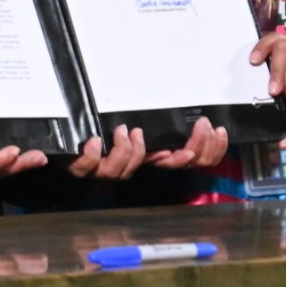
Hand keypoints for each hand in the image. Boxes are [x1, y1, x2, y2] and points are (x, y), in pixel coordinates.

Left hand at [65, 118, 229, 179]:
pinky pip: (89, 167)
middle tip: (198, 127)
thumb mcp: (141, 121)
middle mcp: (137, 167)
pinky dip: (95, 154)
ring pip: (124, 172)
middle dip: (193, 147)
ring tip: (127, 130)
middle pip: (172, 167)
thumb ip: (161, 123)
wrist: (67, 148)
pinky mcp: (83, 167)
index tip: (218, 129)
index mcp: (152, 156)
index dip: (211, 150)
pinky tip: (97, 140)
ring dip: (131, 151)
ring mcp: (108, 169)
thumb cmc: (108, 132)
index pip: (193, 162)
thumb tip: (186, 113)